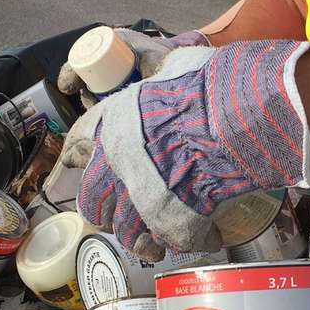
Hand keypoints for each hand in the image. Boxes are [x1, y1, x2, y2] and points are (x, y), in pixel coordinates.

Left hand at [65, 40, 309, 259]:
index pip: (79, 142)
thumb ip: (164, 71)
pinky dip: (181, 243)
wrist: (236, 119)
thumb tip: (165, 65)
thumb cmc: (210, 87)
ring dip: (138, 238)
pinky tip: (199, 240)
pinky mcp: (167, 223)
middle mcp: (117, 163)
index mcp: (115, 122)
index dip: (75, 154)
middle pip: (92, 199)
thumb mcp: (178, 66)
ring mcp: (139, 197)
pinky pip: (167, 241)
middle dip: (103, 210)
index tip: (73, 160)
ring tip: (153, 244)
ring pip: (123, 230)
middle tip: (116, 214)